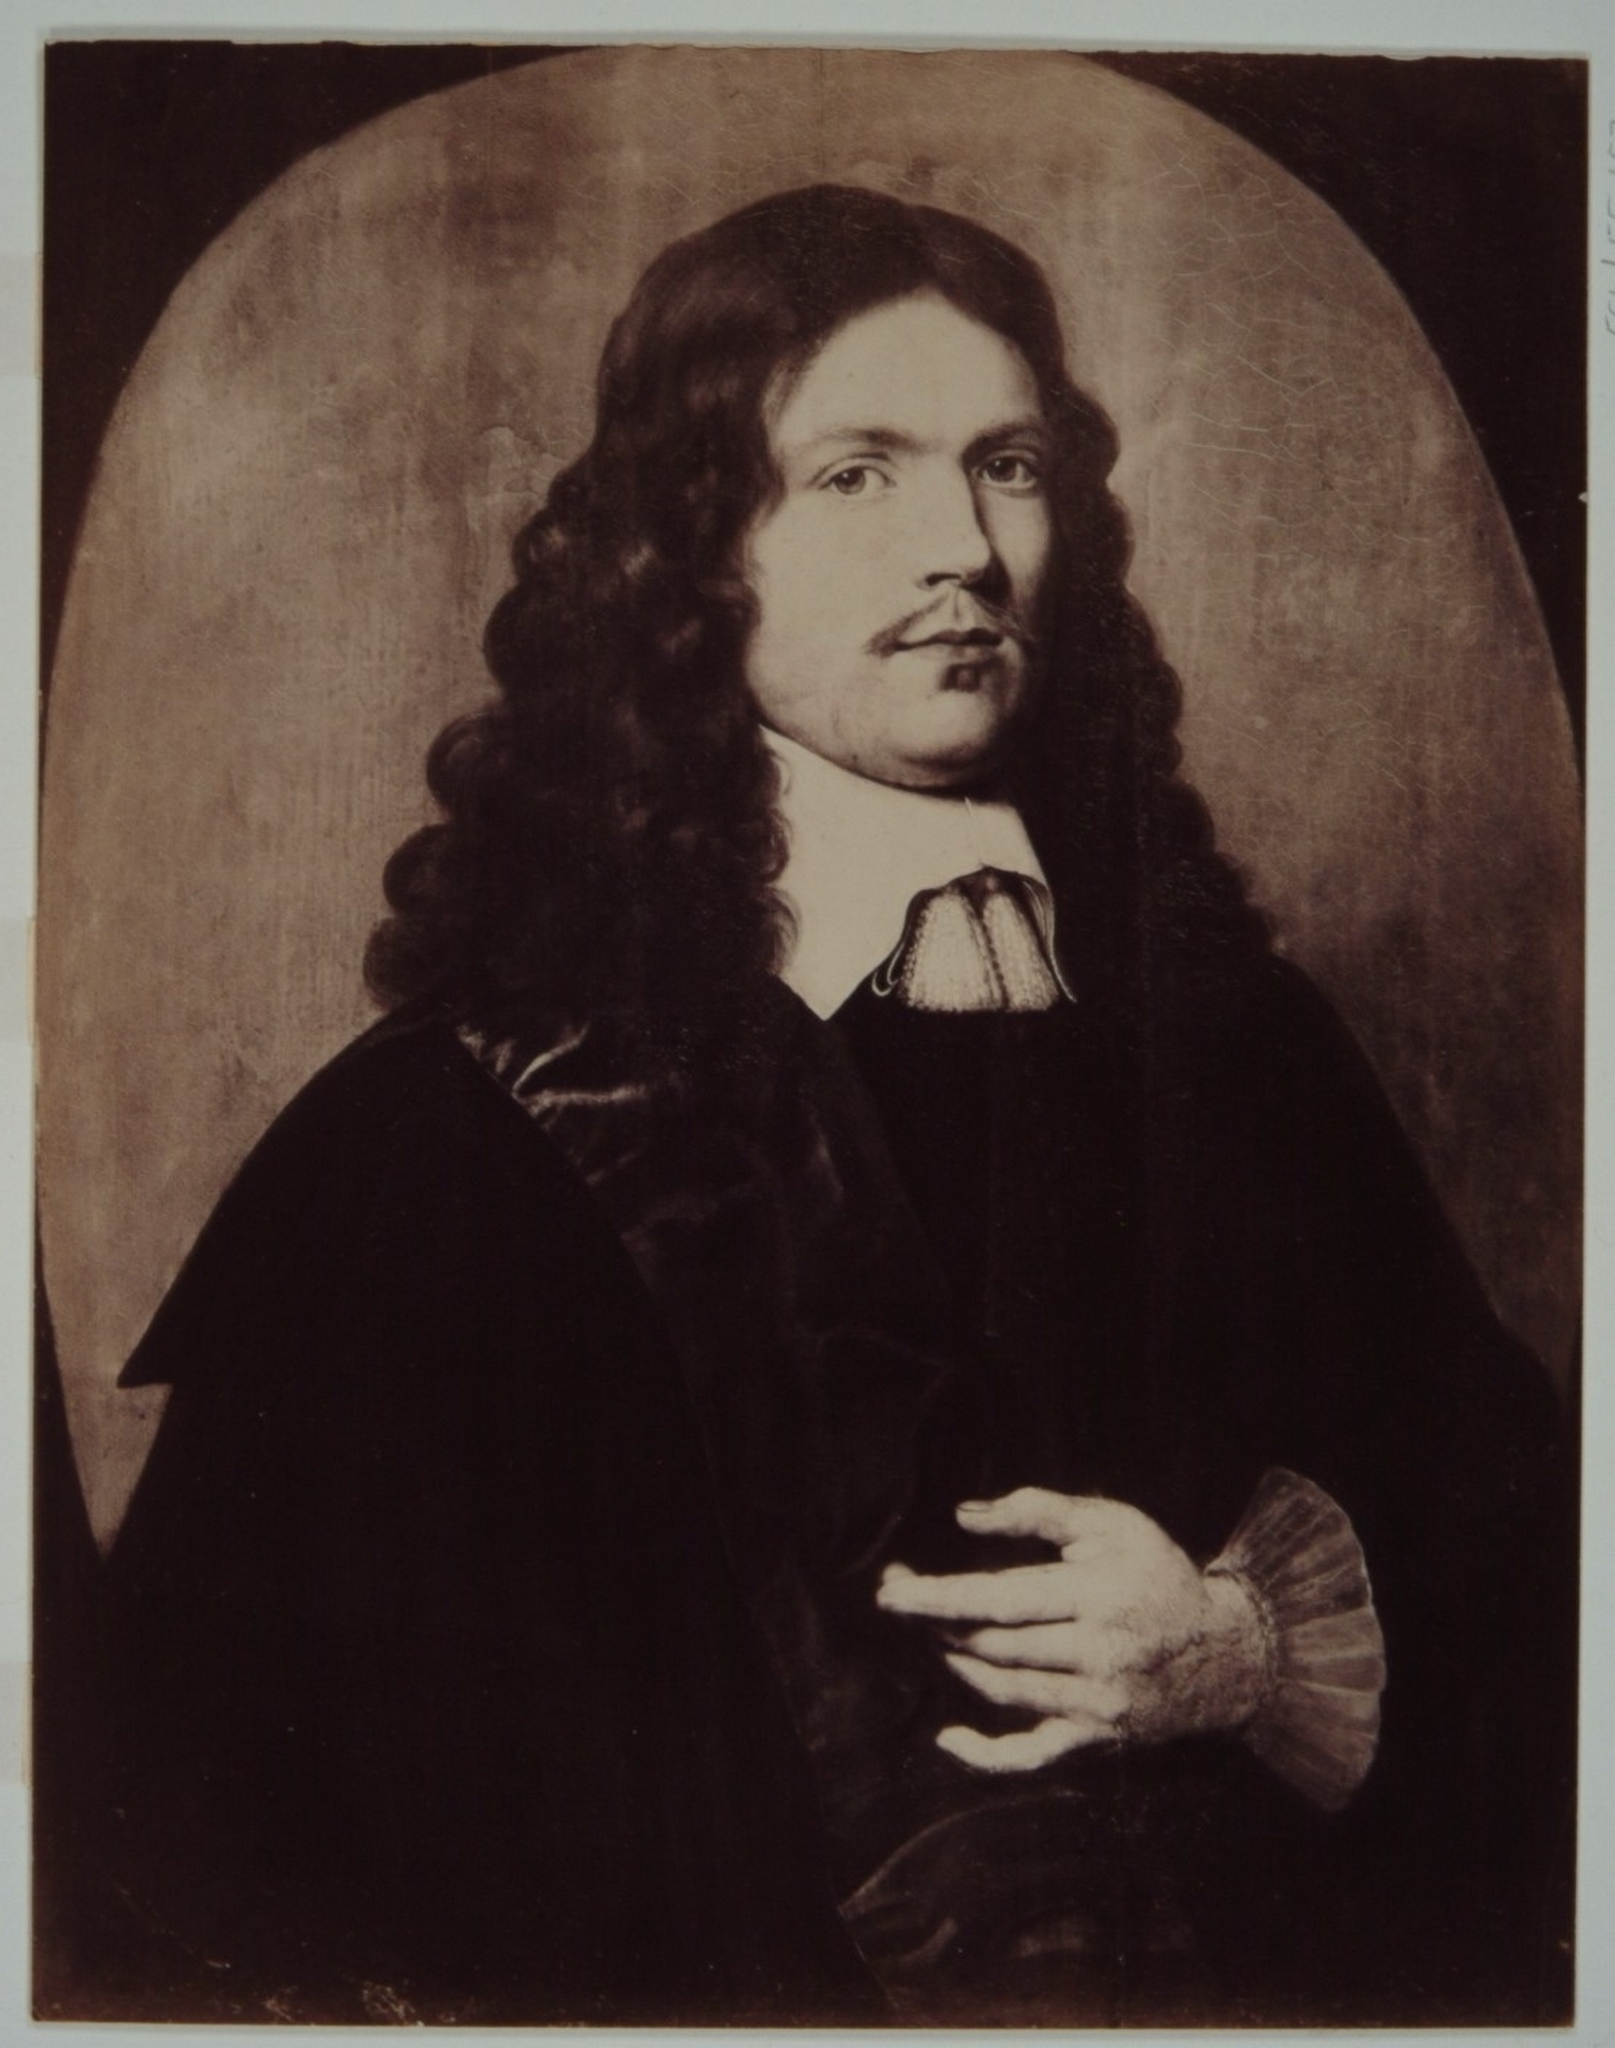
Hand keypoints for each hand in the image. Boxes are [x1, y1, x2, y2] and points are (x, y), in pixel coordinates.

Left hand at [875, 1487, 1268, 1772]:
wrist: (1225, 1652)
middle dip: (937, 1622)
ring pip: (1003, 1688)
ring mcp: (1095, 1702)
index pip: (999, 1599)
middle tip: (901, 1599)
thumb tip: (964, 1516)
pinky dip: (986, 1754)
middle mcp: (1096, 1654)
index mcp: (1096, 1595)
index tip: (891, 1592)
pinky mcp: (1096, 1736)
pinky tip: (949, 1739)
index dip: (938, 1597)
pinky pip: (1032, 1754)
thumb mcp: (1110, 1523)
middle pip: (993, 1645)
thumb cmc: (1156, 1573)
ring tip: (936, 1632)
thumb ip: (1037, 1511)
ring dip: (957, 1661)